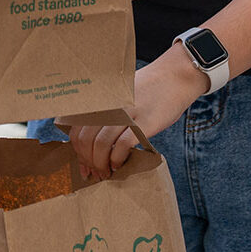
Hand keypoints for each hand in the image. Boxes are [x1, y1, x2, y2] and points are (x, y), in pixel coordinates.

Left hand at [67, 53, 204, 179]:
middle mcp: (108, 104)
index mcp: (100, 99)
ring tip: (107, 173)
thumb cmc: (146, 90)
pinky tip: (120, 165)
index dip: (78, 152)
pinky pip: (121, 146)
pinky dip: (117, 160)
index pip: (76, 129)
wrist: (174, 77)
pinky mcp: (143, 122)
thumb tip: (90, 143)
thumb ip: (103, 113)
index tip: (84, 166)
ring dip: (101, 165)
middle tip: (96, 174)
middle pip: (85, 140)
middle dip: (88, 162)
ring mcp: (125, 113)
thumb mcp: (117, 96)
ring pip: (100, 145)